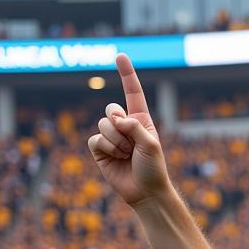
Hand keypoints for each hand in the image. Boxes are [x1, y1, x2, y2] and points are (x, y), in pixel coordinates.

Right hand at [88, 55, 170, 205]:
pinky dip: (106, 149)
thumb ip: (134, 126)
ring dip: (116, 142)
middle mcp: (124, 126)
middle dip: (119, 125)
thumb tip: (115, 118)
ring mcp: (111, 137)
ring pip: (102, 124)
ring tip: (127, 155)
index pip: (132, 93)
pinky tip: (116, 159)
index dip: (126, 74)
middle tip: (131, 145)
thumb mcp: (150, 143)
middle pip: (111, 109)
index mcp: (141, 120)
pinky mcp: (100, 150)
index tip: (120, 55)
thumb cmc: (154, 169)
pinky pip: (95, 140)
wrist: (146, 193)